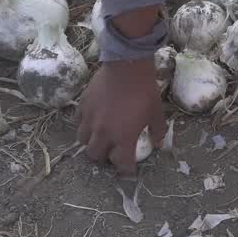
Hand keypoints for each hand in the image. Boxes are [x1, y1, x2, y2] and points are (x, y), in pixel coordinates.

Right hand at [77, 58, 165, 177]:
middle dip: (103, 158)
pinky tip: (93, 120)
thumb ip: (157, 131)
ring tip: (99, 138)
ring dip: (91, 143)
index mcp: (123, 138)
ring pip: (83, 141)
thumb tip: (158, 144)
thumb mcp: (156, 112)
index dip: (126, 169)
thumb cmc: (144, 91)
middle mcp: (104, 133)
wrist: (127, 67)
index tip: (129, 170)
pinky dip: (85, 125)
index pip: (121, 163)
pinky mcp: (83, 106)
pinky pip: (79, 122)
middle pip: (95, 156)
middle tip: (111, 153)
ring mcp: (90, 119)